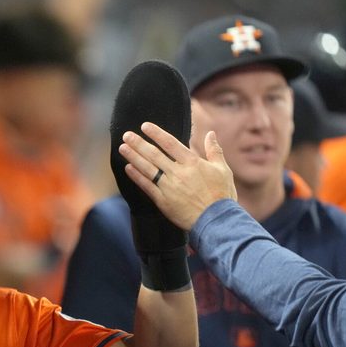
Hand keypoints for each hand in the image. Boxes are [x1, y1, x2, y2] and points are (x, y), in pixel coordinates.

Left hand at [118, 122, 237, 230]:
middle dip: (138, 143)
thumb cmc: (222, 195)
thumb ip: (214, 151)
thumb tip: (211, 134)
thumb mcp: (222, 170)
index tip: (144, 126)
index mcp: (193, 163)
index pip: (170, 143)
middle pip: (154, 154)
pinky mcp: (163, 201)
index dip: (156, 133)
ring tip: (122, 148)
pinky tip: (128, 168)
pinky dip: (136, 177)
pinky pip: (147, 186)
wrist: (216, 220)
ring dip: (133, 157)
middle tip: (126, 135)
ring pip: (147, 169)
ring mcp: (169, 187)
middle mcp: (178, 173)